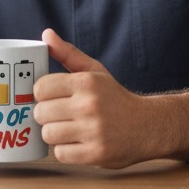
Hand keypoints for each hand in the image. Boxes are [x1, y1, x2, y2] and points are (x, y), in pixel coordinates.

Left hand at [33, 28, 162, 168]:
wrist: (147, 126)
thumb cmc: (115, 98)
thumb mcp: (95, 71)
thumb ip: (68, 54)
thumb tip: (46, 33)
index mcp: (87, 82)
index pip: (41, 87)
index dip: (42, 94)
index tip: (51, 97)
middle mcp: (90, 105)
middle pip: (40, 112)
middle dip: (46, 115)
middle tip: (59, 115)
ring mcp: (93, 131)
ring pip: (48, 134)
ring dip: (55, 134)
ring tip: (68, 129)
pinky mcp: (96, 154)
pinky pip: (61, 154)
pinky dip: (66, 151)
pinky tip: (78, 143)